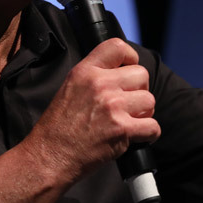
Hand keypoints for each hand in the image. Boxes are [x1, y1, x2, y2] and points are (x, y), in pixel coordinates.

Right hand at [30, 38, 159, 180]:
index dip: (130, 58)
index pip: (118, 46)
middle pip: (141, 75)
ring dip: (144, 113)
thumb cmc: (57, 128)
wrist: (49, 156)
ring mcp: (112, 106)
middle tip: (128, 104)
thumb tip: (120, 74)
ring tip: (129, 121)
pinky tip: (137, 136)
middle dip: (139, 90)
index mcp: (85, 72)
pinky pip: (152, 126)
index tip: (129, 69)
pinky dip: (149, 134)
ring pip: (150, 100)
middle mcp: (100, 85)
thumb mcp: (69, 89)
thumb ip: (93, 77)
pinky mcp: (122, 129)